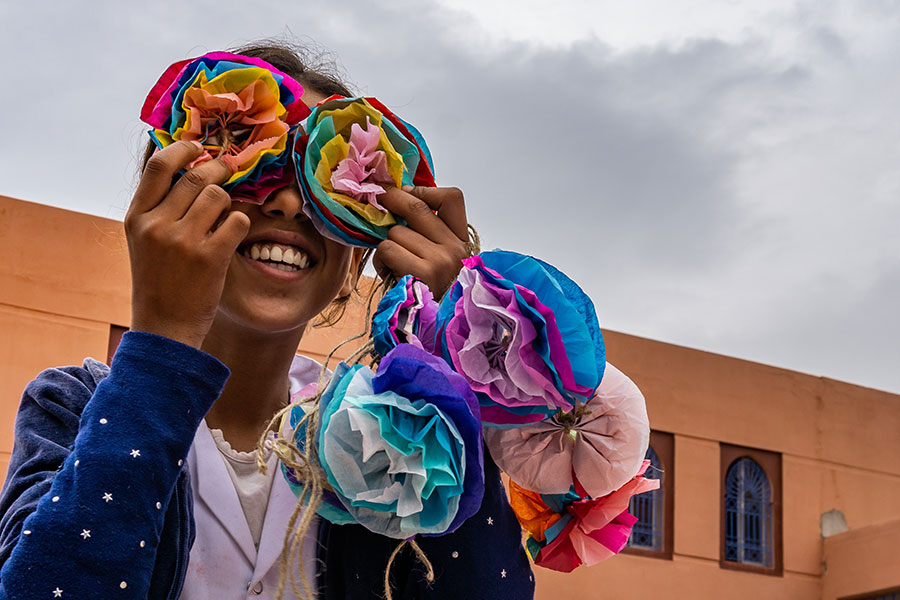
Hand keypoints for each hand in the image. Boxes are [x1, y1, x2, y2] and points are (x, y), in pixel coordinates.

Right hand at [125, 141, 249, 347]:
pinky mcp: (210, 257)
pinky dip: (240, 224)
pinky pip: (237, 220)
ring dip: (228, 201)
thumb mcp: (145, 241)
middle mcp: (157, 225)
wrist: (165, 328)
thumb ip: (160, 207)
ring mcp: (183, 241)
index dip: (183, 149)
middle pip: (197, 177)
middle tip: (229, 170)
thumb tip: (188, 166)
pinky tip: (233, 235)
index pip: (160, 165)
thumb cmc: (159, 281)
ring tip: (223, 217)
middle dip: (219, 169)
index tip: (199, 147)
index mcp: (137, 217)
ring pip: (220, 196)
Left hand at [373, 185, 468, 297]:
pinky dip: (381, 261)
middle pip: (417, 208)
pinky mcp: (422, 273)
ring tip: (391, 262)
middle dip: (391, 200)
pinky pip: (388, 250)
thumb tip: (401, 197)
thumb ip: (429, 233)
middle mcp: (456, 249)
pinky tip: (388, 272)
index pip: (452, 198)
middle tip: (378, 200)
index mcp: (462, 242)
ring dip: (386, 245)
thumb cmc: (430, 293)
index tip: (408, 192)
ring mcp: (441, 260)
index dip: (426, 190)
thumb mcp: (440, 261)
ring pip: (396, 232)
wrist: (433, 332)